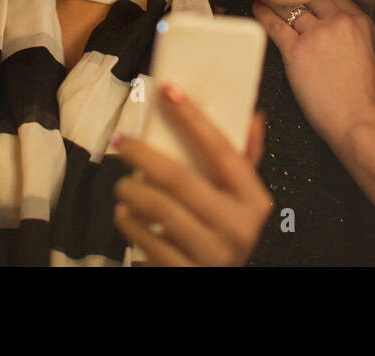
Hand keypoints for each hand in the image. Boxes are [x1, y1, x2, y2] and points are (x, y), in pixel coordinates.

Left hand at [112, 83, 271, 265]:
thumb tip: (253, 114)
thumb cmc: (224, 230)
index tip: (167, 90)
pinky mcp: (186, 273)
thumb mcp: (241, 196)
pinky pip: (147, 241)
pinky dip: (129, 222)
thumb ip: (245, 157)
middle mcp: (238, 228)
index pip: (222, 149)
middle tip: (121, 142)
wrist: (216, 283)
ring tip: (122, 183)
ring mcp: (212, 254)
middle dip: (143, 155)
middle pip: (181, 179)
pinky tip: (124, 212)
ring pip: (160, 208)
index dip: (193, 117)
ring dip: (132, 189)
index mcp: (254, 200)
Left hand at [254, 0, 374, 146]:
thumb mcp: (374, 54)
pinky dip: (263, 14)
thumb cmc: (366, 95)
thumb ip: (358, 34)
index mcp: (361, 22)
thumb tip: (342, 27)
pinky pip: (275, 26)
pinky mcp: (296, 51)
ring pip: (290, 7)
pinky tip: (257, 8)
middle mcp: (339, 22)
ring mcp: (317, 34)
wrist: (358, 119)